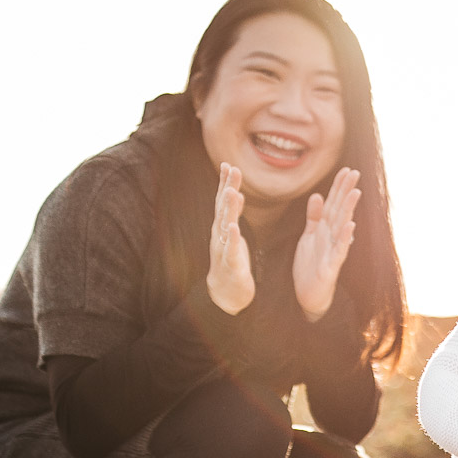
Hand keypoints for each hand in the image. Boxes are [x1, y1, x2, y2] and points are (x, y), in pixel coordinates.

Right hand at [206, 163, 254, 314]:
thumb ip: (234, 214)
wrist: (224, 294)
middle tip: (232, 169)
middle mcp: (220, 236)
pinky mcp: (231, 265)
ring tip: (232, 192)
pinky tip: (233, 228)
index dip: (226, 183)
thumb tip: (237, 193)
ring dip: (228, 209)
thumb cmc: (230, 261)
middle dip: (227, 188)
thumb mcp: (233, 234)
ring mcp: (223, 249)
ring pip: (225, 226)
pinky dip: (232, 239)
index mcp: (222, 228)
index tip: (228, 164)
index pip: (223, 202)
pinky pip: (231, 250)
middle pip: (223, 209)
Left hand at [294, 167, 361, 321]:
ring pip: (342, 226)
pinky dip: (345, 238)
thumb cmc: (310, 265)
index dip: (338, 187)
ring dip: (349, 210)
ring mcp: (333, 251)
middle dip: (346, 191)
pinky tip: (351, 226)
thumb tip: (317, 195)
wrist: (309, 295)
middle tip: (355, 173)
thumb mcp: (309, 236)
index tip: (346, 169)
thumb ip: (313, 217)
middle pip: (340, 210)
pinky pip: (339, 250)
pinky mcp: (331, 266)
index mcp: (325, 229)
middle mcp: (332, 237)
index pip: (333, 204)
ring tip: (355, 193)